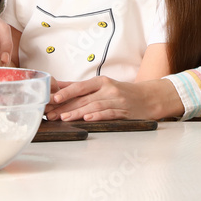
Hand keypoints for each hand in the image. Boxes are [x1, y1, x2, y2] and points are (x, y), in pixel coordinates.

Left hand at [45, 77, 184, 121]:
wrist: (148, 97)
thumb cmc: (122, 92)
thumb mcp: (103, 86)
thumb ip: (82, 88)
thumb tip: (59, 87)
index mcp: (101, 81)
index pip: (80, 86)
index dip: (66, 92)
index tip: (53, 97)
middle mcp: (108, 89)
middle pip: (84, 98)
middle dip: (66, 106)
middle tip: (52, 113)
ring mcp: (117, 100)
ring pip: (94, 106)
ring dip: (78, 113)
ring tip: (64, 118)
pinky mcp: (124, 112)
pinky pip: (109, 113)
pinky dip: (97, 116)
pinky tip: (88, 119)